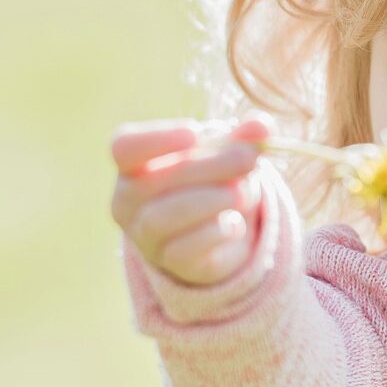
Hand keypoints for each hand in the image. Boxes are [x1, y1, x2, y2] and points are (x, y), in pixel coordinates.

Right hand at [109, 116, 270, 286]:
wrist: (221, 232)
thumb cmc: (214, 180)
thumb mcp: (229, 153)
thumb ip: (244, 138)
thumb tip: (261, 125)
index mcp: (133, 164)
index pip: (125, 146)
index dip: (157, 138)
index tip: (195, 133)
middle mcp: (128, 200)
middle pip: (156, 180)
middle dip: (209, 166)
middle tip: (248, 159)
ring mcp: (145, 234)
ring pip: (164, 217)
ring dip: (212, 200)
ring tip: (243, 193)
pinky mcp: (170, 262)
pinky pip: (185, 248)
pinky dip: (215, 231)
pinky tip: (234, 223)